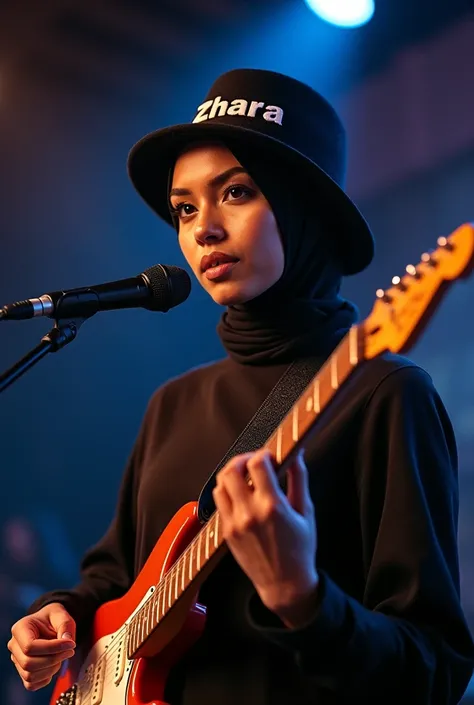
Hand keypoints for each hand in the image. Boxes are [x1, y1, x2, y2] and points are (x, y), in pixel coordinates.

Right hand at [8, 603, 75, 691]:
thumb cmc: (53, 619)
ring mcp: (17, 660)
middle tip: (69, 651)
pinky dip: (46, 678)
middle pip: (28, 664)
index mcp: (20, 628)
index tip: (71, 644)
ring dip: (51, 669)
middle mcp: (14, 646)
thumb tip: (67, 641)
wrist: (49, 625)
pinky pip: (31, 684)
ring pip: (30, 676)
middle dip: (53, 660)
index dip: (52, 648)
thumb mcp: (61, 615)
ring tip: (62, 656)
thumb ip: (65, 625)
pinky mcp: (23, 672)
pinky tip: (55, 665)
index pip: (30, 646)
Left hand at [212, 448, 318, 625]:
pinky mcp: (226, 532)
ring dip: (232, 475)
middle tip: (254, 462)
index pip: (257, 464)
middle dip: (243, 460)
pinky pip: (219, 503)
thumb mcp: (306, 511)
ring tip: (246, 477)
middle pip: (232, 470)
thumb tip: (297, 454)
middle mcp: (249, 513)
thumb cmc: (300, 549)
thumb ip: (299, 479)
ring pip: (220, 485)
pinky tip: (241, 495)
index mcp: (272, 506)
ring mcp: (234, 523)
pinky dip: (228, 493)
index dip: (264, 454)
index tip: (271, 457)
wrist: (284, 584)